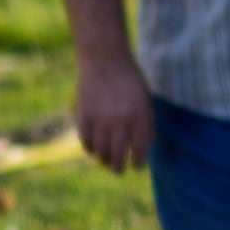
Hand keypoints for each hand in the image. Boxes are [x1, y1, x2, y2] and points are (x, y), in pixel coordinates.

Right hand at [71, 49, 154, 169]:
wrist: (105, 59)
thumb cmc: (129, 80)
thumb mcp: (145, 100)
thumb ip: (145, 124)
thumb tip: (143, 148)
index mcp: (140, 118)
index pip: (140, 151)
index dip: (138, 162)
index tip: (136, 165)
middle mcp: (121, 122)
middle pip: (118, 156)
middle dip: (119, 167)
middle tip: (119, 169)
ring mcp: (101, 120)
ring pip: (101, 152)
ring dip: (104, 160)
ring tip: (106, 161)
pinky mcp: (84, 116)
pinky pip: (86, 141)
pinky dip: (90, 148)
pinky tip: (93, 148)